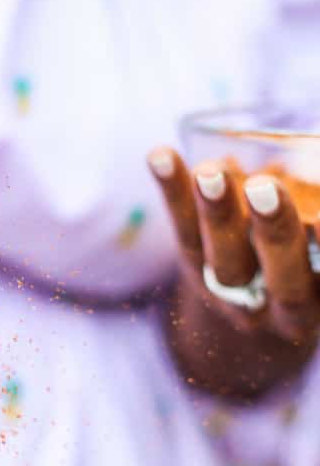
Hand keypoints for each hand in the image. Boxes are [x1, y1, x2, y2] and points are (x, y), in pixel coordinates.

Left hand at [148, 148, 319, 398]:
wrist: (260, 307)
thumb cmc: (310, 262)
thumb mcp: (312, 257)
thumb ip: (314, 221)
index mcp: (316, 305)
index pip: (319, 280)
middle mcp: (278, 309)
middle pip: (279, 280)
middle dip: (273, 232)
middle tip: (264, 188)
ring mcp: (230, 293)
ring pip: (221, 258)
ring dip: (215, 210)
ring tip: (209, 171)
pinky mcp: (195, 268)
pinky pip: (185, 232)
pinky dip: (174, 191)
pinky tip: (161, 156)